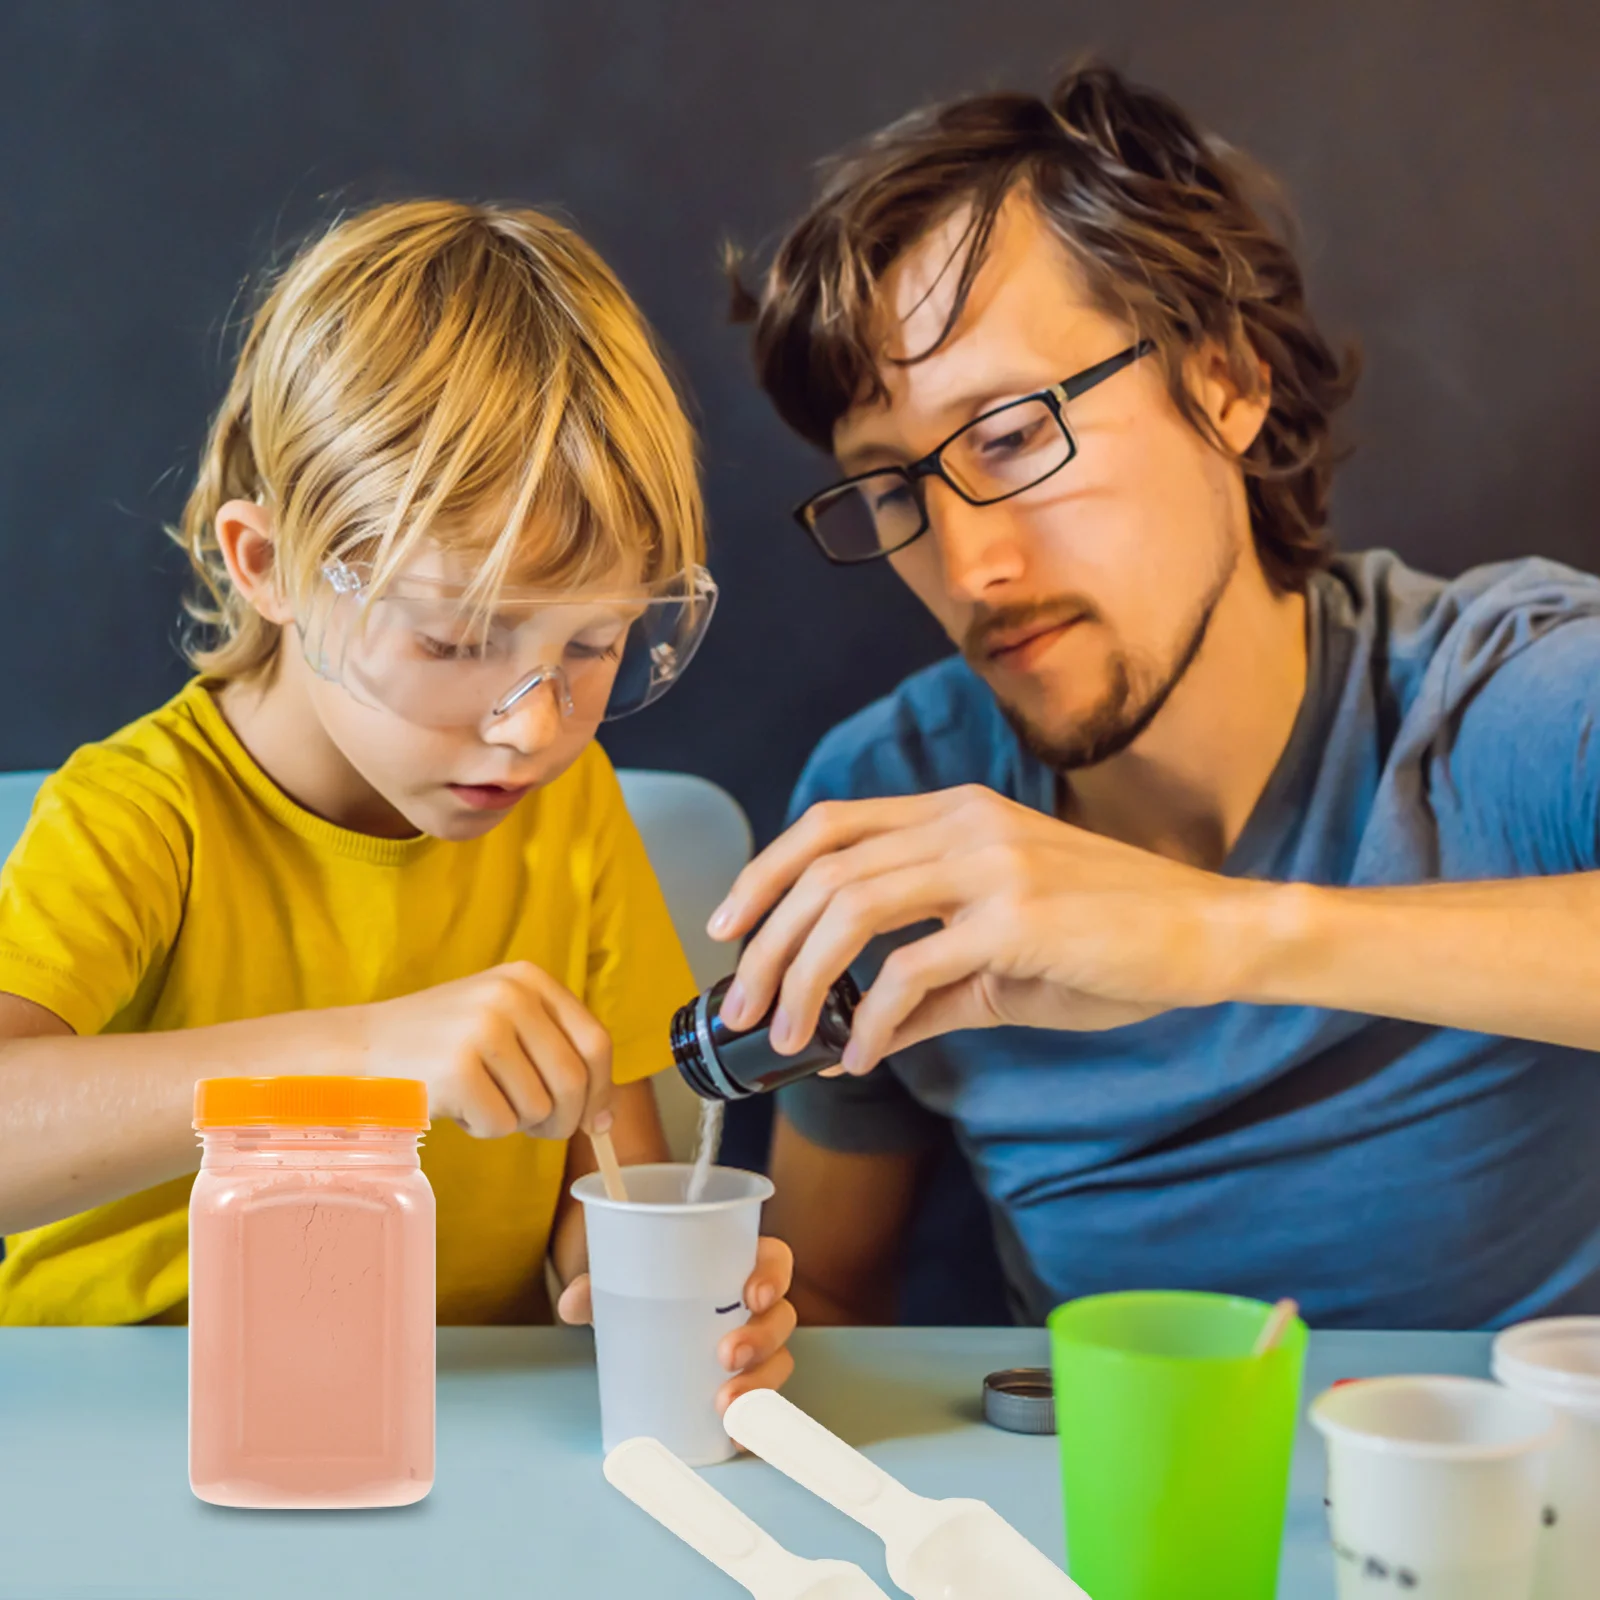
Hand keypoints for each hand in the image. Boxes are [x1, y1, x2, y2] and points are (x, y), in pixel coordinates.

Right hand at [357, 961, 613, 1139]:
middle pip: (573, 1080)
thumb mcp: (502, 1020)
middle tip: (540, 1129)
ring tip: (480, 1100)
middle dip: (564, 1119)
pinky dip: (482, 1130)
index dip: (601, 1089)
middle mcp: (511, 996)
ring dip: (515, 1122)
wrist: (361, 1048)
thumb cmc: (441, 1044)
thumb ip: (554, 1054)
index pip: (595, 1042)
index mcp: (529, 979)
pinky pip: (500, 1126)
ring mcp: (483, 1030)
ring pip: (538, 1108)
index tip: (594, 1120)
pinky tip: (456, 1107)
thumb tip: (604, 1120)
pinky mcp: (457, 1070)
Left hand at [556, 1236, 796, 1411]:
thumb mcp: (627, 1285)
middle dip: (762, 1339)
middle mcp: (758, 1309)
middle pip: (782, 1318)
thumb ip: (598, 1289)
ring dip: (758, 1386)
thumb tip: (571, 1304)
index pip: (775, 1262)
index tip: (752, 1296)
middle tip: (726, 1357)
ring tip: (725, 1407)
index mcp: (740, 1267)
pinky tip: (737, 1437)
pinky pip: (766, 1407)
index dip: (773, 1277)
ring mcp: (759, 1351)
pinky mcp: (750, 1388)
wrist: (647, 1332)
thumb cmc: (651, 1295)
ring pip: (778, 1363)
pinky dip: (756, 1424)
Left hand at [707, 786, 1265, 1073]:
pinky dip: (874, 1019)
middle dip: (764, 939)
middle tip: (740, 1004)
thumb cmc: (1114, 939)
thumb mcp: (1004, 956)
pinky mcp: (1017, 918)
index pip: (830, 825)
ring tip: (784, 1033)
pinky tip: (863, 1057)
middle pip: (824, 867)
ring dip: (802, 977)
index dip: (766, 871)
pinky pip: (913, 968)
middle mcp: (964, 823)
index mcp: (955, 814)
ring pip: (851, 908)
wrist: (1212, 935)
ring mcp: (990, 864)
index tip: (729, 925)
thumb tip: (860, 1033)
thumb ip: (929, 987)